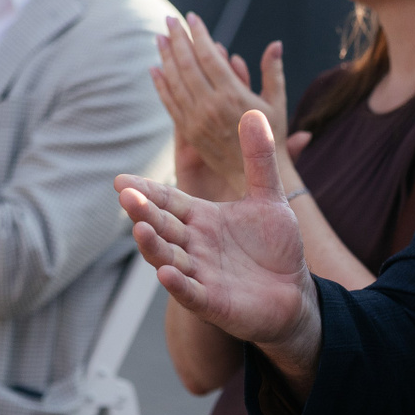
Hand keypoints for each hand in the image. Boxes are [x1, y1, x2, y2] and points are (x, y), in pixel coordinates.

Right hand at [117, 109, 321, 390]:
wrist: (294, 292)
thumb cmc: (275, 247)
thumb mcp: (268, 197)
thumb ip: (258, 159)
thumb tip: (252, 111)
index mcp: (203, 218)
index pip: (168, 202)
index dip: (146, 192)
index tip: (121, 180)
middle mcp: (195, 245)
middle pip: (162, 227)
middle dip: (143, 213)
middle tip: (125, 196)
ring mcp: (201, 274)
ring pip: (168, 258)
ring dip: (153, 246)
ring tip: (140, 231)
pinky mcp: (214, 302)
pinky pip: (191, 293)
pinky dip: (179, 285)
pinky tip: (166, 273)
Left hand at [152, 13, 293, 199]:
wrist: (256, 175)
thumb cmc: (271, 136)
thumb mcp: (277, 103)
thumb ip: (273, 71)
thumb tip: (276, 43)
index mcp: (234, 95)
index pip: (209, 56)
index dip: (199, 35)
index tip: (191, 17)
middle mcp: (212, 106)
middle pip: (187, 65)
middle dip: (177, 39)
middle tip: (169, 19)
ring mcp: (197, 120)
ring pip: (175, 82)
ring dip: (165, 57)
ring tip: (159, 37)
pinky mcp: (189, 132)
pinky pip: (170, 103)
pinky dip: (161, 84)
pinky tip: (155, 68)